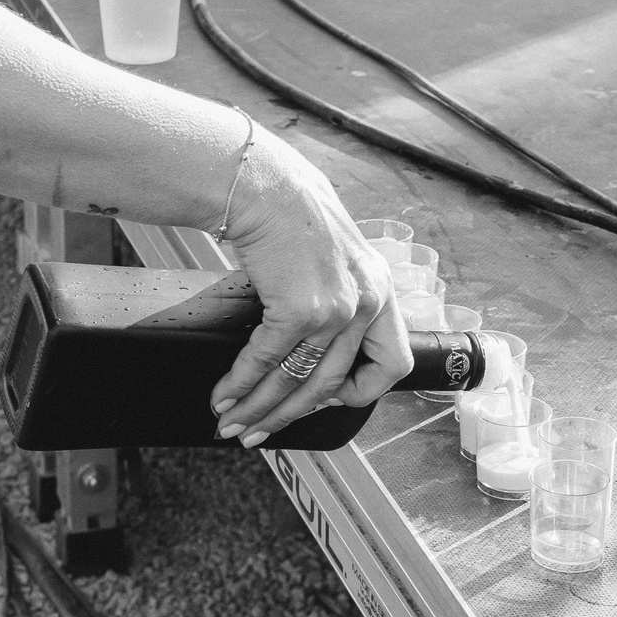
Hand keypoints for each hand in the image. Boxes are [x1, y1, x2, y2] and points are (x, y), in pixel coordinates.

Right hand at [206, 130, 409, 446]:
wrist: (265, 185)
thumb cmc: (290, 214)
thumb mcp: (335, 257)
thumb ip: (337, 294)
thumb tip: (310, 339)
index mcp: (381, 291)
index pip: (393, 364)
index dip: (359, 392)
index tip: (325, 400)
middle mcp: (367, 303)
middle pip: (330, 384)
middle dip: (288, 416)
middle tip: (259, 431)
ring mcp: (336, 309)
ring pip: (296, 381)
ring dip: (258, 408)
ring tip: (232, 422)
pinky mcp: (299, 309)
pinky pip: (267, 361)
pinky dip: (240, 383)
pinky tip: (224, 394)